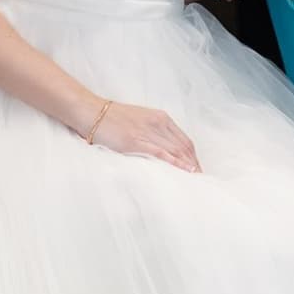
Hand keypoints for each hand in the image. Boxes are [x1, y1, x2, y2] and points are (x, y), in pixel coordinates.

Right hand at [82, 99, 200, 172]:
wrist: (92, 112)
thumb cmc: (114, 118)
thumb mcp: (141, 120)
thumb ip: (155, 132)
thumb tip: (166, 149)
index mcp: (161, 118)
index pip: (185, 140)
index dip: (194, 157)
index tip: (199, 170)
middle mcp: (158, 123)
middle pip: (184, 147)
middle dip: (195, 165)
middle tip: (202, 180)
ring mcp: (146, 132)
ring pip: (175, 151)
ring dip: (187, 166)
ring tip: (195, 181)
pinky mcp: (134, 141)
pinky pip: (160, 153)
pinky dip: (174, 163)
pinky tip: (182, 171)